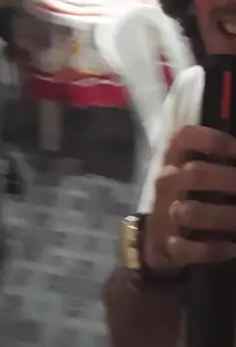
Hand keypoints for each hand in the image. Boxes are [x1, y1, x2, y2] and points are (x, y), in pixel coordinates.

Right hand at [145, 125, 235, 270]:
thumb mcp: (198, 168)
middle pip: (194, 173)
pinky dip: (214, 249)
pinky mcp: (168, 244)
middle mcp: (167, 181)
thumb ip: (218, 162)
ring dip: (225, 217)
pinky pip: (188, 248)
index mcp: (174, 157)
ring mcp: (165, 212)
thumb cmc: (190, 192)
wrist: (159, 234)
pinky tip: (233, 248)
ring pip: (190, 212)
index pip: (185, 137)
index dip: (215, 140)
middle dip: (230, 180)